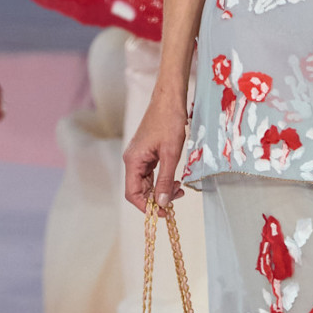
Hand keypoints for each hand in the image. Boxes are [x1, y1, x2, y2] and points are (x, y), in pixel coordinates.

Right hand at [124, 85, 188, 211]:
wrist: (170, 99)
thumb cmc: (170, 121)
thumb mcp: (171, 153)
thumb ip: (165, 180)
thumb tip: (161, 203)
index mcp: (133, 161)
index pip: (132, 193)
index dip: (146, 206)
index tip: (163, 212)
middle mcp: (132, 160)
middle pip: (139, 190)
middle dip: (157, 197)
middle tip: (177, 197)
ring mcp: (139, 156)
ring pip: (146, 183)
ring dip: (162, 189)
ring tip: (180, 189)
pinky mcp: (147, 153)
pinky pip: (151, 173)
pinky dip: (162, 179)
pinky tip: (175, 180)